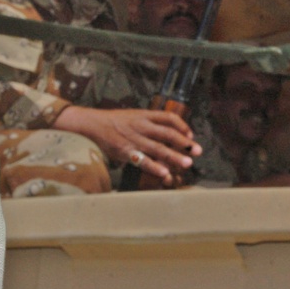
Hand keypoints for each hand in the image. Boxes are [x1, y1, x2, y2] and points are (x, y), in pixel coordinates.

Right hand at [53, 105, 201, 185]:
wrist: (91, 124)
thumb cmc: (113, 122)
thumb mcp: (132, 116)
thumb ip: (148, 124)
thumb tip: (165, 135)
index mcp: (144, 115)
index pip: (168, 117)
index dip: (182, 126)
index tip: (191, 135)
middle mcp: (141, 126)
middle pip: (167, 133)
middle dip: (184, 142)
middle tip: (197, 150)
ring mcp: (134, 139)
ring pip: (158, 148)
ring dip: (174, 156)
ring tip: (187, 163)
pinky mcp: (125, 151)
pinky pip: (142, 160)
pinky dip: (154, 167)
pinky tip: (165, 173)